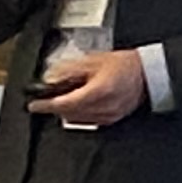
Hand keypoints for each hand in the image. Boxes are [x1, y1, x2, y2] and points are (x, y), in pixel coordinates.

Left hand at [31, 50, 146, 126]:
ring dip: (67, 111)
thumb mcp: (93, 61)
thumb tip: (50, 79)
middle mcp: (104, 107)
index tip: (33, 105)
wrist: (148, 73)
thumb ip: (69, 70)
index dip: (45, 106)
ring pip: (77, 119)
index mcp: (98, 92)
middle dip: (55, 107)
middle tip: (47, 99)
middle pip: (68, 114)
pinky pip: (89, 121)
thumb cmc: (126, 65)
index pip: (64, 104)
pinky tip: (79, 104)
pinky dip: (80, 114)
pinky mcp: (113, 119)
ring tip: (65, 99)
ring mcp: (109, 116)